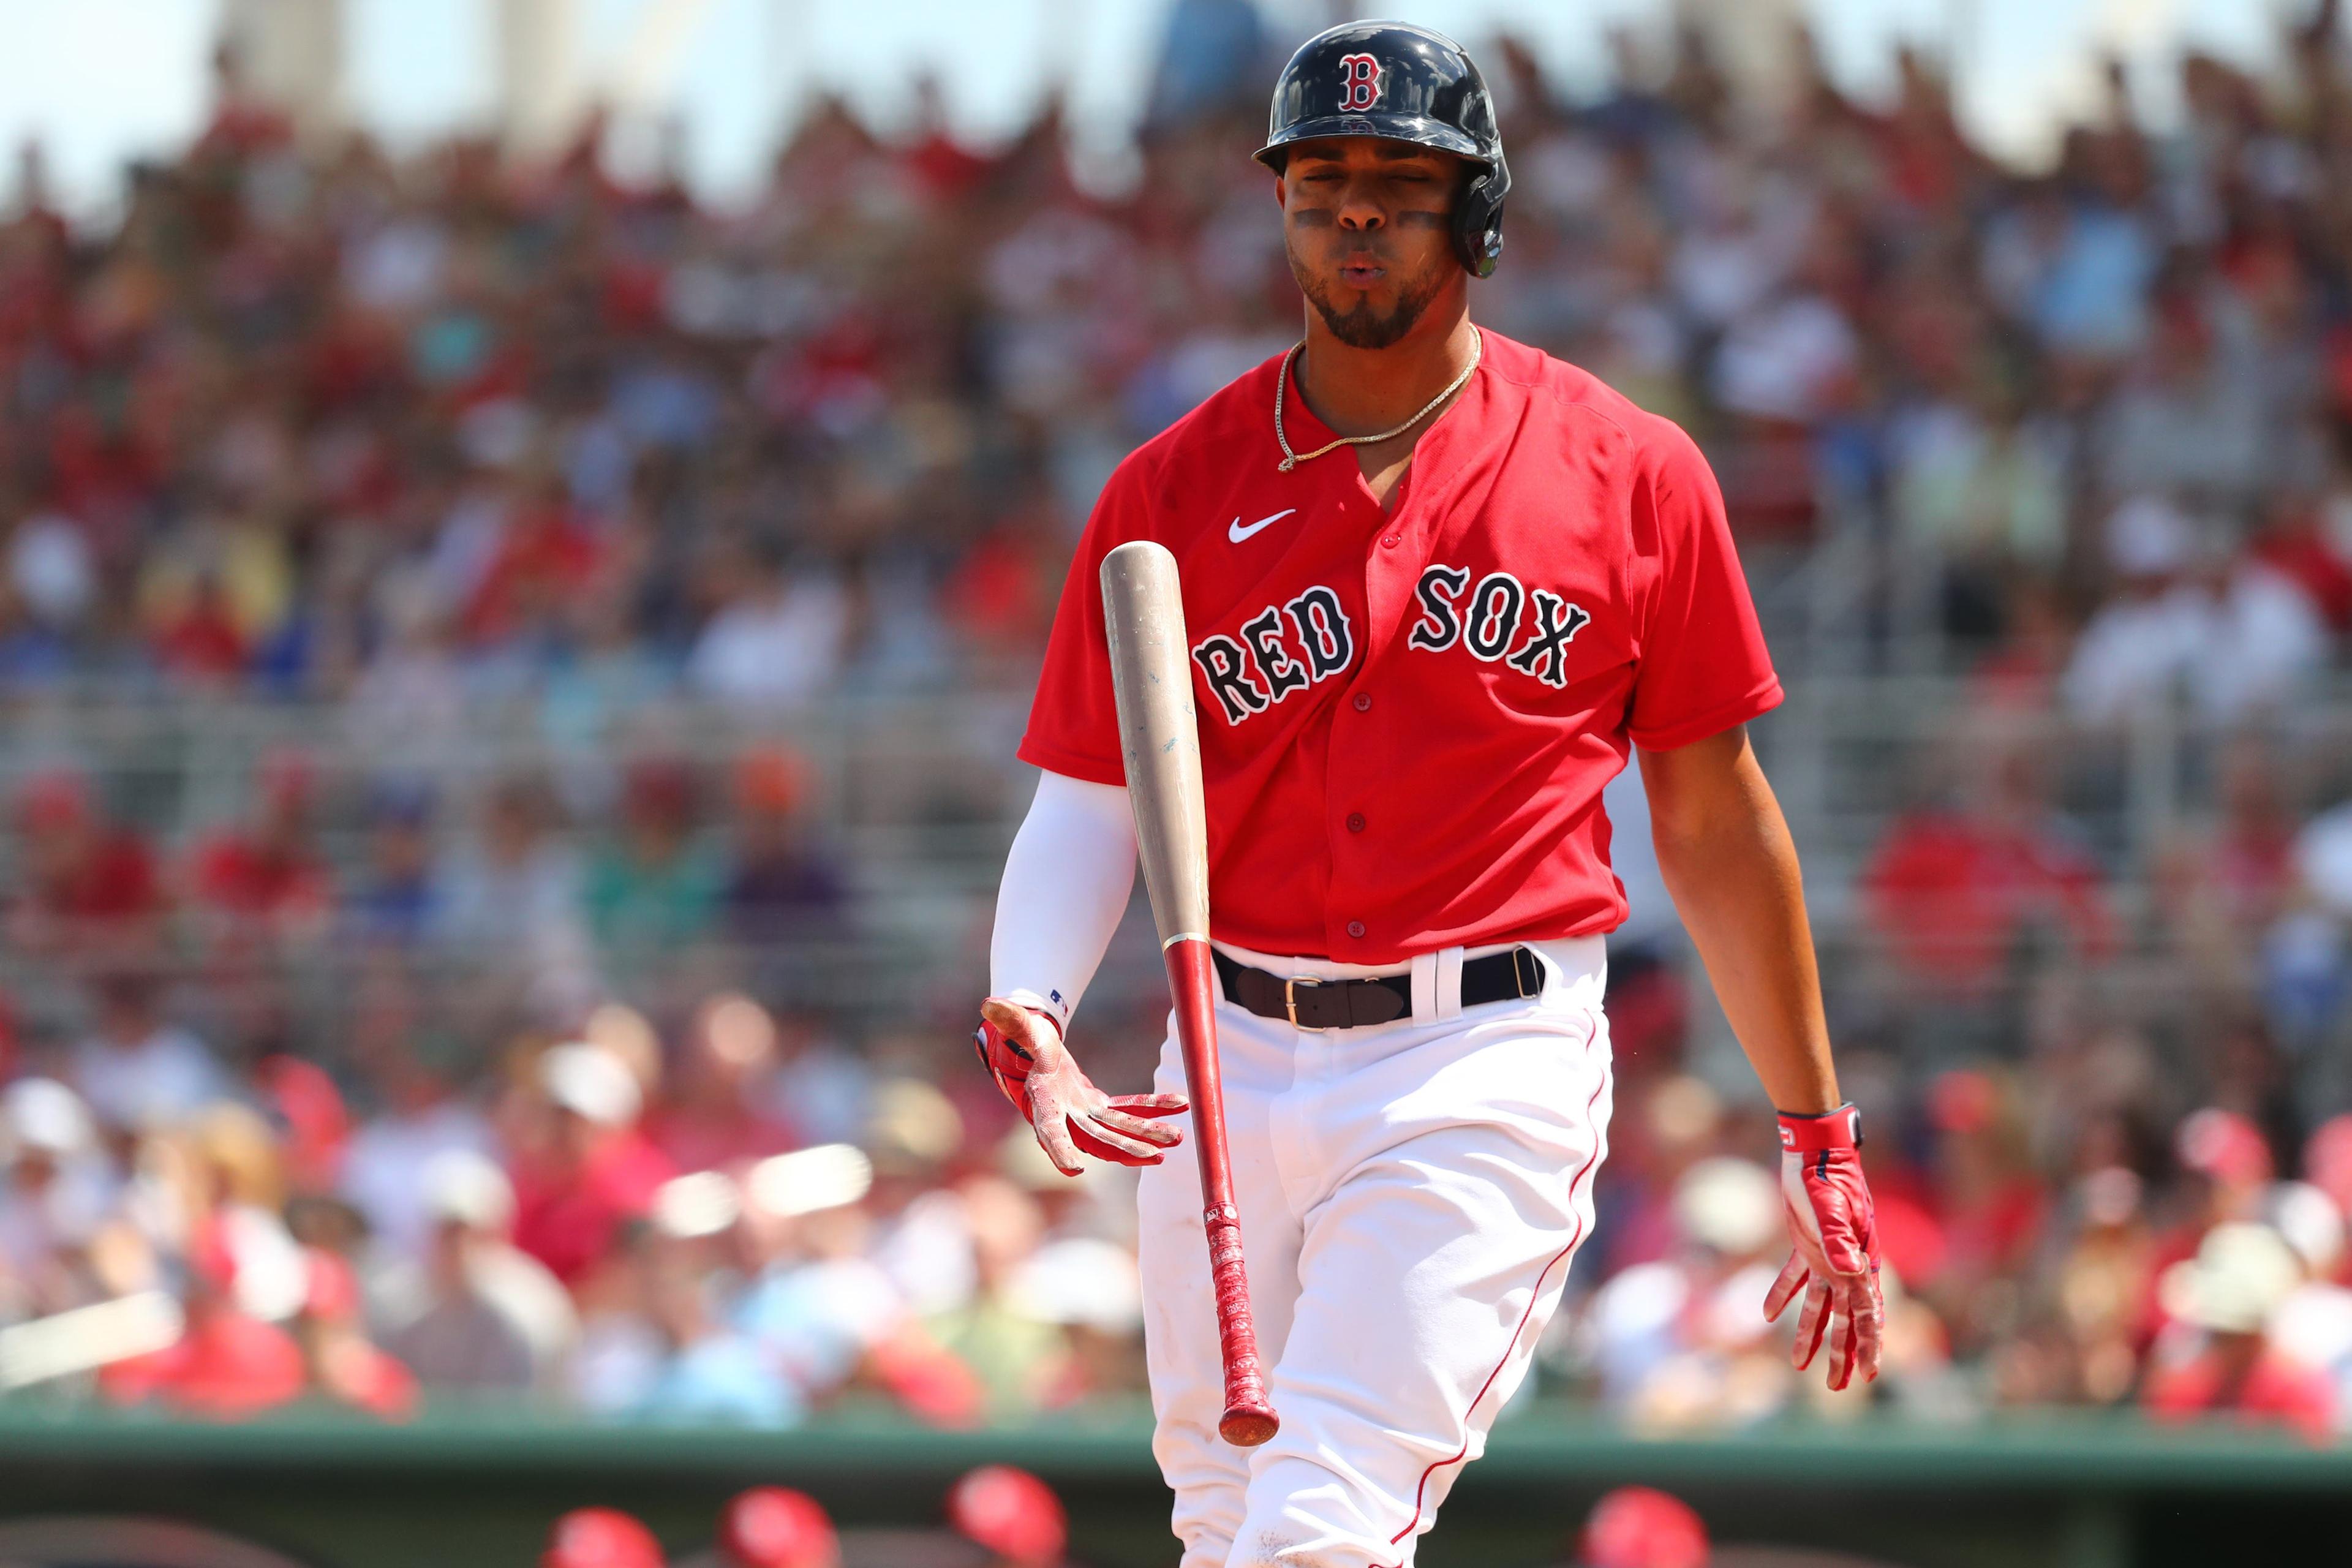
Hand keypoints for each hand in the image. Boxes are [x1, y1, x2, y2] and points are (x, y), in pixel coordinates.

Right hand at [974, 997, 1188, 1175]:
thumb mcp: (1022, 1031)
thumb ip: (1012, 1021)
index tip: (1074, 1168)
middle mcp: (1066, 1117)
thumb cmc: (1025, 1043)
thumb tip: (990, 1003)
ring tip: (1177, 1138)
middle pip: (1097, 1139)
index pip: (1049, 1131)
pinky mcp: (1100, 1106)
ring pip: (1120, 1130)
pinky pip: (1130, 1108)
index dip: (1060, 1149)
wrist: (1035, 1054)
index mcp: (1043, 1104)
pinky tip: (1179, 1104)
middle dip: (1126, 1147)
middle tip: (1154, 1155)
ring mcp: (1085, 1115)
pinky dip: (1154, 1107)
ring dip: (1148, 1134)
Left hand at [1764, 1104, 1883, 1391]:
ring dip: (1811, 1335)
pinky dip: (1781, 1296)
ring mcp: (1827, 1258)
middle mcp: (1847, 1266)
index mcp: (1860, 1263)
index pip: (1869, 1313)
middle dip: (1841, 1354)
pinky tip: (1764, 1316)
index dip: (1870, 1344)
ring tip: (1799, 1366)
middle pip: (1846, 1320)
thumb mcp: (1831, 1210)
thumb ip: (1838, 1240)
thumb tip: (1851, 1270)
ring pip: (1820, 1306)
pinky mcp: (1806, 1247)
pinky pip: (1795, 1279)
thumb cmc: (1825, 1179)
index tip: (1869, 1375)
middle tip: (1836, 1388)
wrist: (1811, 1153)